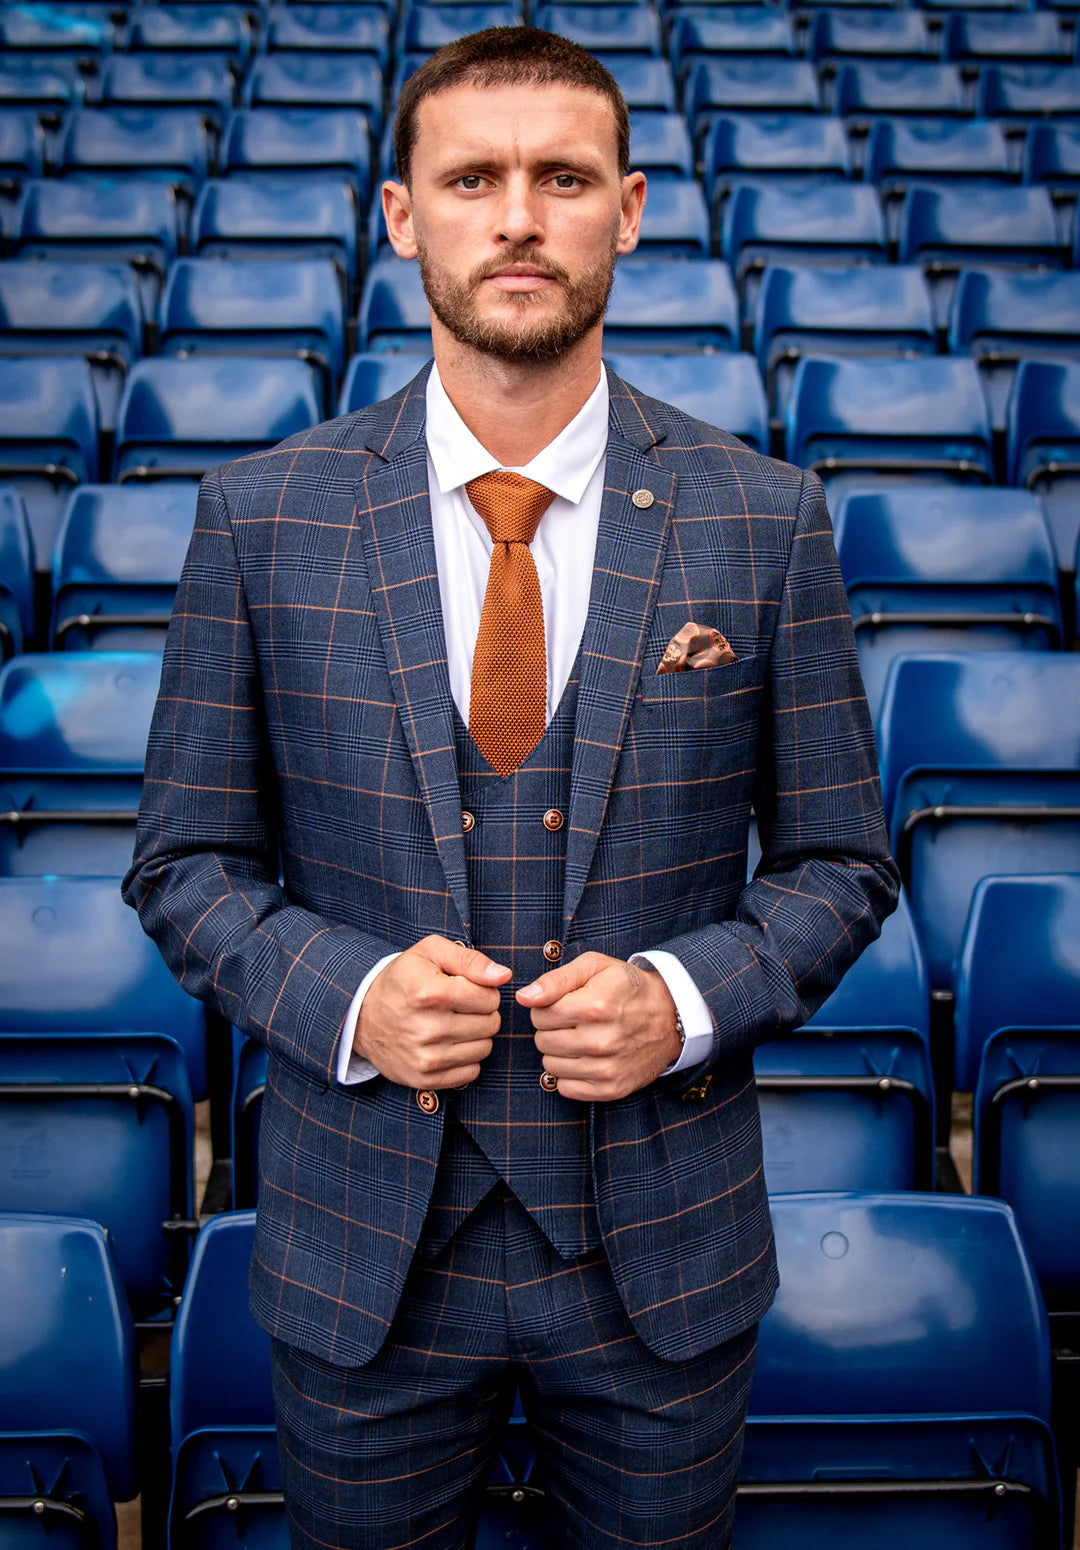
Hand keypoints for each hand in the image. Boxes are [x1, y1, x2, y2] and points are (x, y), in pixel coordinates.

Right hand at [355, 936, 510, 1089]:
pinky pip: (472, 1072)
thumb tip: (504, 976)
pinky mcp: (425, 1079)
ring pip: (485, 1048)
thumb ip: (471, 959)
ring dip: (475, 1035)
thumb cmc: (403, 979)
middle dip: (482, 1012)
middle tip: (460, 1006)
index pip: (490, 998)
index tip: (466, 988)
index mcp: (431, 993)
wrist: (363, 1016)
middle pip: (491, 1024)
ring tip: (453, 1024)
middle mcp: (428, 1028)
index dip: (484, 991)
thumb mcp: (430, 953)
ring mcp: (426, 1057)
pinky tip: (448, 1044)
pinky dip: (466, 1058)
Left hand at [517, 953, 681, 1101]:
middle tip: (574, 1021)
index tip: (565, 1004)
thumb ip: (555, 979)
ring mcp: (606, 1068)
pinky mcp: (611, 1088)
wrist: (671, 1017)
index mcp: (594, 1006)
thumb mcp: (595, 967)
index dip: (547, 1007)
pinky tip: (586, 1059)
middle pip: (542, 1041)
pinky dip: (570, 1075)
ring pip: (550, 1066)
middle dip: (552, 1029)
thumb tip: (524, 997)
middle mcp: (600, 1041)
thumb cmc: (627, 987)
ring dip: (559, 1052)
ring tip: (581, 1038)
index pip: (539, 1014)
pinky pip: (566, 1089)